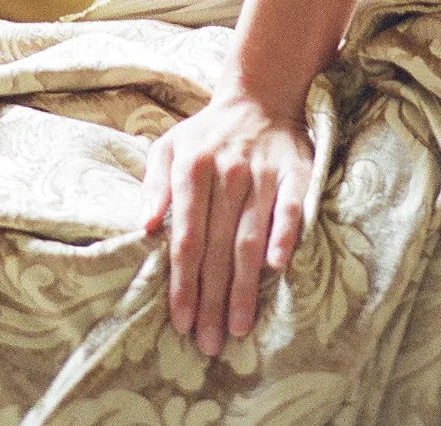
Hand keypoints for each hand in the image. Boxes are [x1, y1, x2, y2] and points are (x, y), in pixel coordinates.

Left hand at [141, 86, 311, 356]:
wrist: (260, 96)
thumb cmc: (207, 135)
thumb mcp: (169, 147)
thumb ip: (154, 185)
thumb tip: (144, 227)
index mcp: (192, 167)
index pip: (186, 237)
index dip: (183, 283)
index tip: (181, 322)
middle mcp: (227, 170)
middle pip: (217, 247)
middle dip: (212, 299)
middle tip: (209, 343)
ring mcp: (263, 171)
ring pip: (250, 237)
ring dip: (245, 285)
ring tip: (239, 327)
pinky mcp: (296, 170)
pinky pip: (291, 208)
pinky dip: (284, 236)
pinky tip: (276, 269)